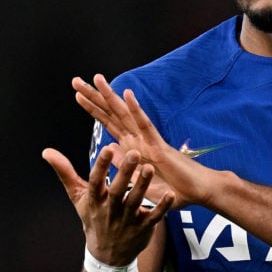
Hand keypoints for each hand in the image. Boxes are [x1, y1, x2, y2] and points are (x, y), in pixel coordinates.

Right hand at [42, 144, 174, 265]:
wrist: (107, 255)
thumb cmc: (93, 218)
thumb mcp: (77, 197)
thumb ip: (65, 172)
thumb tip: (46, 151)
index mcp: (94, 201)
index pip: (96, 181)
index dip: (101, 166)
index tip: (107, 148)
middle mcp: (109, 211)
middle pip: (117, 191)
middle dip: (125, 173)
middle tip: (134, 153)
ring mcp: (127, 221)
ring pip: (135, 202)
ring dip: (143, 186)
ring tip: (150, 168)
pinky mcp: (143, 229)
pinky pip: (153, 218)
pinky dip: (162, 207)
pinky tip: (170, 194)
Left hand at [72, 74, 210, 205]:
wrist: (196, 192)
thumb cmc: (172, 188)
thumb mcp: (139, 180)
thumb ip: (124, 165)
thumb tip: (109, 148)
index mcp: (132, 146)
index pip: (108, 122)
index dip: (93, 108)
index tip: (77, 94)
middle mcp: (138, 138)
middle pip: (112, 113)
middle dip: (94, 96)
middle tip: (75, 80)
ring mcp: (148, 140)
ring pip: (125, 114)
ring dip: (111, 96)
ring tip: (97, 79)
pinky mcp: (159, 146)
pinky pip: (146, 125)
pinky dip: (137, 109)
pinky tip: (128, 94)